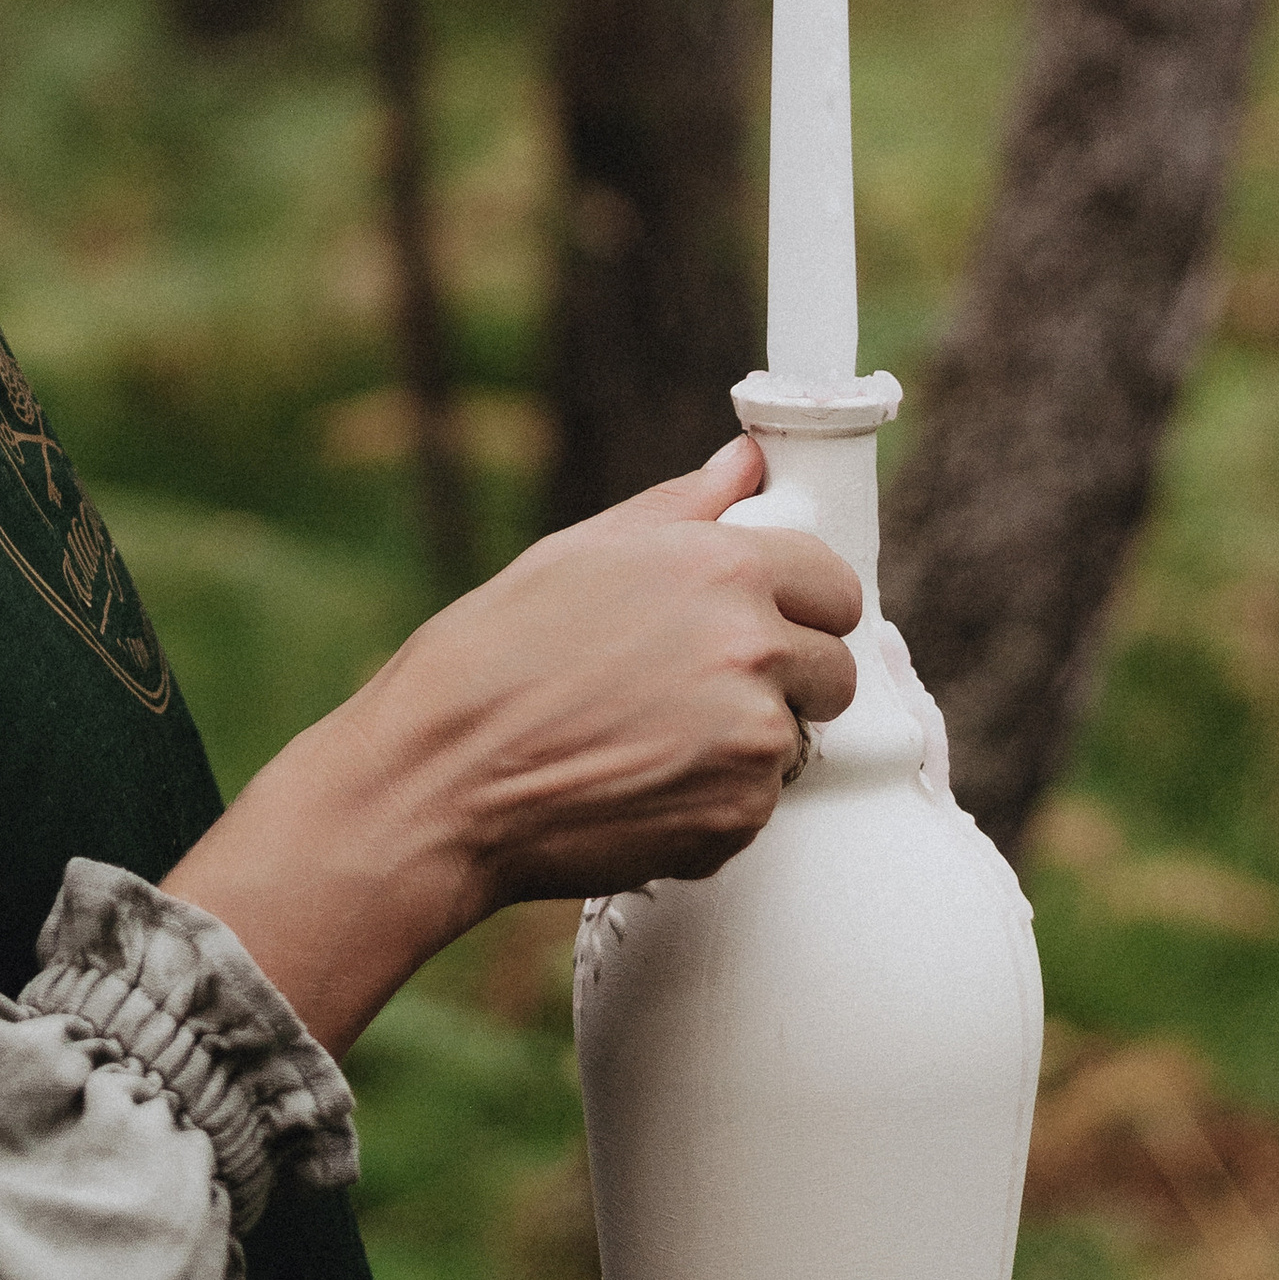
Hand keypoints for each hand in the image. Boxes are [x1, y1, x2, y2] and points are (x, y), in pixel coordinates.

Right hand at [163, 434, 859, 1057]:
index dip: (802, 603)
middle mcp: (753, 649)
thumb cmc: (496, 654)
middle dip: (787, 676)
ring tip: (653, 733)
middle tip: (701, 684)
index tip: (771, 617)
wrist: (443, 776)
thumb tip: (747, 461)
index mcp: (723, 568)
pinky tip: (640, 779)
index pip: (835, 584)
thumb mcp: (584, 550)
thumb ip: (686, 505)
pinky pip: (756, 804)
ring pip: (794, 739)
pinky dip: (714, 798)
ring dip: (747, 740)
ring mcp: (753, 741)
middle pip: (834, 668)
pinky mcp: (738, 818)